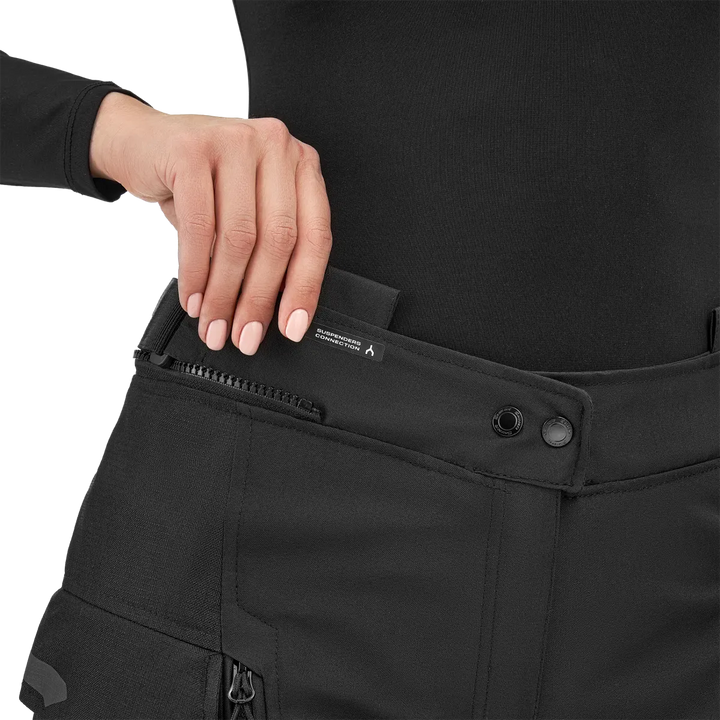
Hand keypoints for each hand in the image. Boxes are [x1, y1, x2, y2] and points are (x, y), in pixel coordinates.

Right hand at [90, 92, 331, 353]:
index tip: (291, 327)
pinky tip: (193, 298)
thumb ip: (266, 249)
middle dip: (259, 299)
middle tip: (245, 335)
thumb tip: (270, 315)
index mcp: (300, 164)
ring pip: (239, 238)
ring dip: (224, 293)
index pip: (315, 235)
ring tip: (214, 323)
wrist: (140, 144)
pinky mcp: (192, 150)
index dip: (304, 288)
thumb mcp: (244, 211)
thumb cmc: (198, 183)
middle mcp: (275, 146)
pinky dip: (194, 272)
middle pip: (278, 240)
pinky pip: (199, 228)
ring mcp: (234, 142)